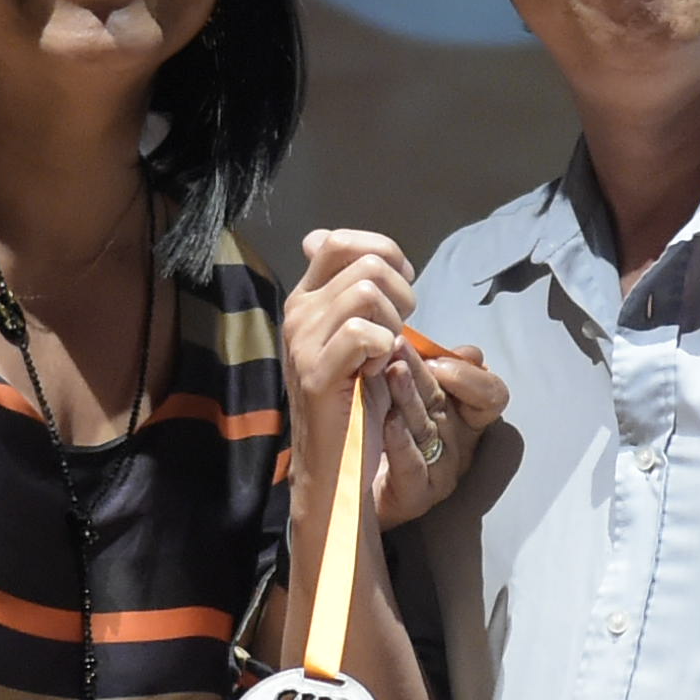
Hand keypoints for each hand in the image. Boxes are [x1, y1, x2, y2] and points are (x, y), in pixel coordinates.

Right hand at [283, 230, 502, 524]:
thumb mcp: (352, 334)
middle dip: (400, 292)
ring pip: (366, 292)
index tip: (399, 287)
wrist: (336, 461)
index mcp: (305, 299)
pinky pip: (363, 334)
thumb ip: (345, 288)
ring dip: (394, 322)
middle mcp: (298, 314)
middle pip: (365, 264)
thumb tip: (317, 238)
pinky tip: (379, 370)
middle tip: (399, 329)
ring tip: (387, 352)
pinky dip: (385, 349)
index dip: (383, 254)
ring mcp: (303, 343)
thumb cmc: (355, 397)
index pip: (338, 241)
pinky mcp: (317, 375)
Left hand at [375, 344, 505, 525]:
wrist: (356, 484)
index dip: (469, 376)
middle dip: (423, 372)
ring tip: (390, 372)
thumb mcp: (413, 389)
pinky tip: (388, 420)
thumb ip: (432, 365)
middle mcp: (459, 445)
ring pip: (428, 429)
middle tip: (397, 347)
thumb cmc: (385, 429)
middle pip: (449, 403)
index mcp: (466, 417)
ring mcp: (440, 472)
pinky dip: (401, 441)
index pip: (491, 394)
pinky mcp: (416, 495)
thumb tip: (452, 348)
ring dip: (409, 396)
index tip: (436, 359)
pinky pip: (412, 466)